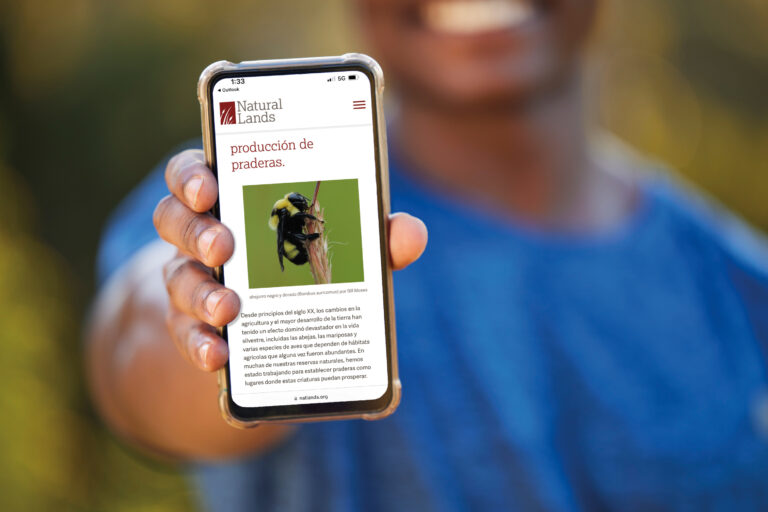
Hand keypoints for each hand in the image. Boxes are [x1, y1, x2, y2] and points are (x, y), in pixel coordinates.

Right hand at [153, 149, 427, 371]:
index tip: (210, 187)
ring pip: (177, 277)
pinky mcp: (194, 325)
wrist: (270, 319)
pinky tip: (219, 354)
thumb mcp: (338, 243)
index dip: (192, 175)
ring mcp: (192, 279)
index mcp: (230, 197)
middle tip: (224, 247)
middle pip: (174, 219)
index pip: (193, 172)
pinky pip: (186, 332)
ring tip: (229, 308)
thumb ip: (372, 234)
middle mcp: (201, 234)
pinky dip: (200, 344)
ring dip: (201, 292)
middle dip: (196, 232)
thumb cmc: (306, 260)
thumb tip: (411, 234)